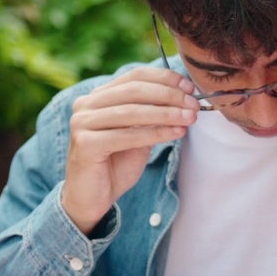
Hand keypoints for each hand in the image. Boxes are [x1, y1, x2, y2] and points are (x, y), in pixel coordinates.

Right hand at [61, 67, 198, 233]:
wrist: (91, 199)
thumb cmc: (115, 166)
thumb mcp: (138, 135)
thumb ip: (153, 116)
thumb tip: (185, 100)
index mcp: (98, 96)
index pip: (135, 76)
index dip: (164, 79)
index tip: (189, 87)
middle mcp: (86, 104)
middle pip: (134, 90)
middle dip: (169, 96)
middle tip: (194, 104)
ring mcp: (82, 123)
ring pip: (132, 112)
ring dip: (166, 114)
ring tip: (190, 118)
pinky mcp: (85, 144)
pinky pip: (126, 135)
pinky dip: (154, 133)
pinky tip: (176, 133)